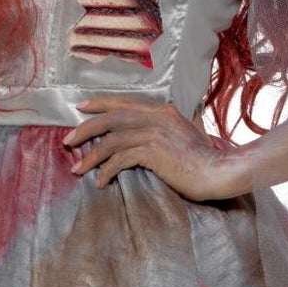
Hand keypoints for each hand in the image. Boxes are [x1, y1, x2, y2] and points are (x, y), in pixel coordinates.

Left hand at [61, 96, 252, 202]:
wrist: (219, 171)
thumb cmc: (205, 159)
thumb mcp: (188, 134)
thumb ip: (170, 128)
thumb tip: (154, 133)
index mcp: (162, 111)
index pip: (123, 104)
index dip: (99, 105)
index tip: (81, 110)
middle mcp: (156, 117)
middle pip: (110, 118)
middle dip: (85, 129)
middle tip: (68, 141)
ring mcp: (154, 133)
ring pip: (111, 139)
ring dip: (91, 155)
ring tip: (78, 169)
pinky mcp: (153, 152)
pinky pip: (120, 159)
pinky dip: (106, 171)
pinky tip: (101, 182)